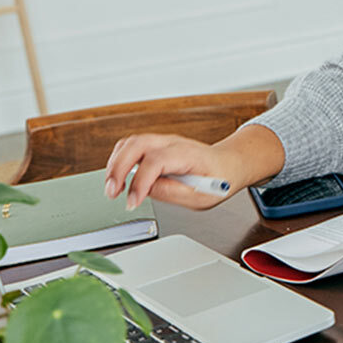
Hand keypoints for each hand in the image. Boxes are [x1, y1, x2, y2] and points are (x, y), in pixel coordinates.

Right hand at [103, 123, 283, 210]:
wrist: (230, 164)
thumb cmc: (220, 179)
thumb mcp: (203, 196)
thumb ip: (175, 193)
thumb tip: (149, 190)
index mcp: (188, 154)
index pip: (156, 161)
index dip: (140, 182)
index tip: (132, 202)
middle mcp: (173, 143)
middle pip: (137, 144)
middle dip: (118, 168)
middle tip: (112, 192)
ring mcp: (164, 141)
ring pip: (130, 142)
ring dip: (115, 163)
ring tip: (112, 188)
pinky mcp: (156, 146)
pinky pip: (131, 145)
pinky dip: (119, 159)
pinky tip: (117, 177)